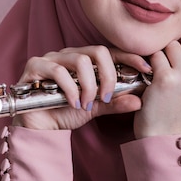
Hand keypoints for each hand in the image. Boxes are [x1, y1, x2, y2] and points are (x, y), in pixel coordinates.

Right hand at [12, 46, 150, 130]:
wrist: (39, 129)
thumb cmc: (64, 114)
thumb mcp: (95, 109)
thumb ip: (115, 103)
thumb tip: (139, 100)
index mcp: (84, 60)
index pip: (110, 52)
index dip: (129, 57)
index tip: (146, 69)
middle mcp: (69, 54)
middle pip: (98, 51)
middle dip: (108, 75)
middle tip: (107, 96)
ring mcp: (51, 58)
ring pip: (80, 60)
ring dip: (89, 85)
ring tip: (87, 104)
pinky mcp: (35, 66)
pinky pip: (58, 70)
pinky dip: (70, 89)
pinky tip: (73, 103)